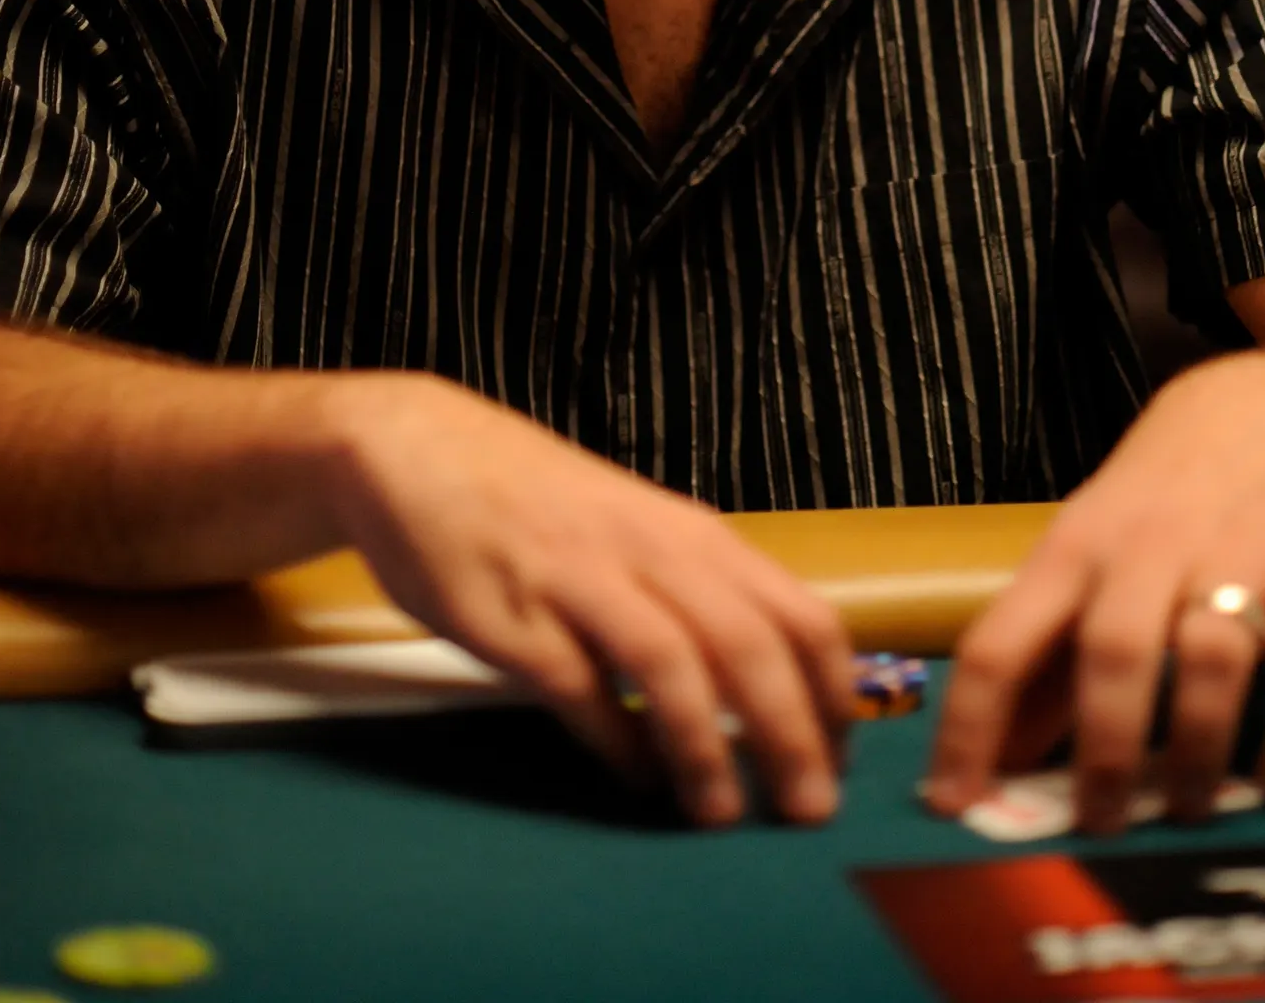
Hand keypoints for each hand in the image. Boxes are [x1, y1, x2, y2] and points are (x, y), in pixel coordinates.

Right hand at [316, 373, 854, 826]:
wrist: (420, 448)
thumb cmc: (543, 503)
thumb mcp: (641, 529)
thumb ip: (697, 593)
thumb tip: (771, 690)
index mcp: (693, 533)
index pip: (800, 612)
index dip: (833, 693)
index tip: (844, 760)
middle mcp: (650, 549)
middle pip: (749, 644)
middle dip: (791, 735)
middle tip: (809, 811)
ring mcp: (581, 578)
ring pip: (670, 663)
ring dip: (706, 749)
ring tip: (720, 816)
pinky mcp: (514, 614)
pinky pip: (580, 689)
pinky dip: (615, 743)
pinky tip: (632, 781)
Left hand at [923, 352, 1264, 831]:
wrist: (1260, 411)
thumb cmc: (1150, 503)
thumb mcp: (1079, 556)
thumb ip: (1043, 657)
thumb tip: (998, 765)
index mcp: (1069, 550)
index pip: (998, 642)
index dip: (969, 730)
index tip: (954, 807)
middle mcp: (1144, 550)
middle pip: (1113, 653)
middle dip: (1103, 754)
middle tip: (1100, 825)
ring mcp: (1232, 558)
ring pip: (1210, 663)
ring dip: (1195, 754)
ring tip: (1186, 809)